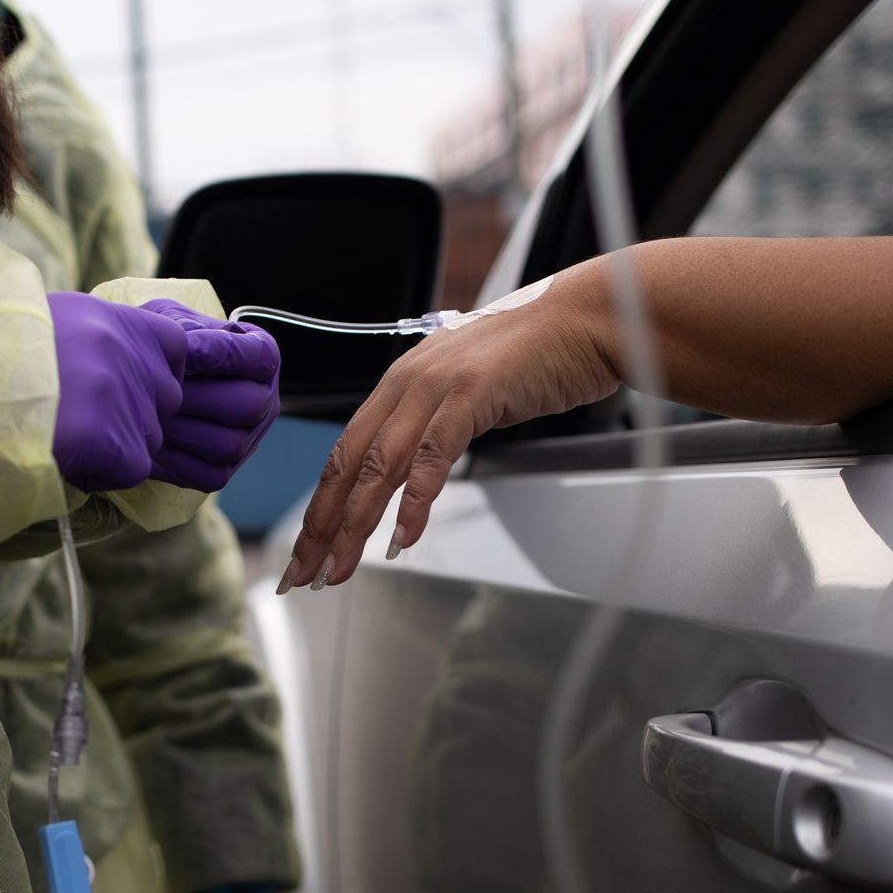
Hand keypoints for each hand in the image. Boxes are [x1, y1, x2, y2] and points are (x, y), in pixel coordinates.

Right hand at [48, 291, 186, 492]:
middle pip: (164, 401)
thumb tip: (122, 361)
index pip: (175, 347)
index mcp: (120, 319)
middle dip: (131, 415)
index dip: (154, 372)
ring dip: (114, 445)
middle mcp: (131, 356)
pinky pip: (132, 469)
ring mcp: (127, 400)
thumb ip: (101, 339)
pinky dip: (103, 472)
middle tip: (78, 414)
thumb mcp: (58, 321)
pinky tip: (63, 452)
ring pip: (148, 438)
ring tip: (61, 431)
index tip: (120, 384)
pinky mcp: (115, 442)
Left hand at [141, 299, 280, 491]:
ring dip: (182, 430)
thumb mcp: (172, 322)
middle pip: (249, 405)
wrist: (137, 378)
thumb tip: (191, 351)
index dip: (220, 354)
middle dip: (197, 397)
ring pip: (228, 444)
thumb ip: (187, 330)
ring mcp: (248, 439)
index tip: (183, 348)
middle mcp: (264, 400)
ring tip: (148, 413)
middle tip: (159, 389)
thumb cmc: (162, 344)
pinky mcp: (223, 471)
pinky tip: (150, 440)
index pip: (259, 357)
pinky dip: (176, 461)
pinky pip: (209, 476)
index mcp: (263, 357)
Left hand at [279, 271, 618, 591]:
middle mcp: (407, 382)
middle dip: (323, 526)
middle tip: (306, 574)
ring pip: (381, 465)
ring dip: (356, 524)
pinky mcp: (471, 394)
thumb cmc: (535, 357)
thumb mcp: (466, 391)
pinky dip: (416, 502)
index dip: (321, 506)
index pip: (345, 453)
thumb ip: (433, 424)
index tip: (307, 550)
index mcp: (400, 383)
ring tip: (341, 568)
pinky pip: (432, 456)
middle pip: (349, 464)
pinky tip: (403, 539)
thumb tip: (411, 469)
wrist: (585, 319)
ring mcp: (437, 386)